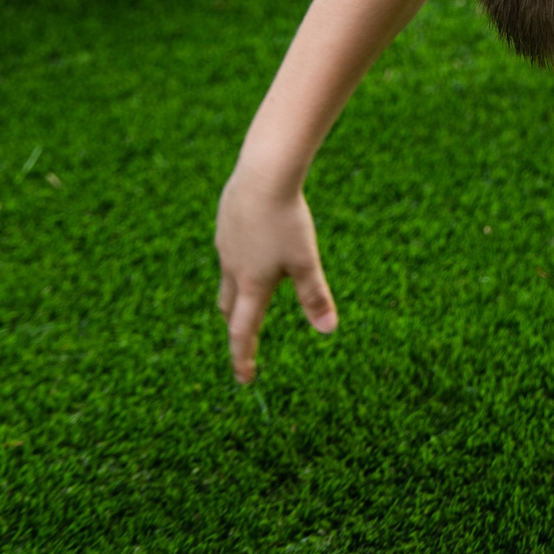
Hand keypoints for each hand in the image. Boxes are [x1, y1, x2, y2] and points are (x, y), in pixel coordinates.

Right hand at [215, 165, 338, 382]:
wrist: (262, 174)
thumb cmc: (286, 221)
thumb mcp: (306, 261)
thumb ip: (315, 296)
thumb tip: (328, 330)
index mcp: (252, 285)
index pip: (242, 332)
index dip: (243, 358)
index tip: (245, 379)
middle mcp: (233, 269)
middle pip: (230, 309)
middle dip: (237, 327)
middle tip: (245, 341)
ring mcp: (225, 245)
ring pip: (227, 279)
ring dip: (237, 295)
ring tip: (252, 297)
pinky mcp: (225, 223)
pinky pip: (229, 251)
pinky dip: (238, 262)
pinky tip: (253, 249)